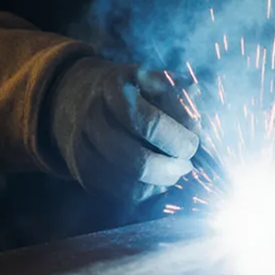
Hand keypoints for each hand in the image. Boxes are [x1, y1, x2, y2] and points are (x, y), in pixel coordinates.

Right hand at [45, 59, 199, 202]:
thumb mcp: (156, 79)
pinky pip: (120, 195)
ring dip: (161, 182)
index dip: (178, 140)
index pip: (151, 124)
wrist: (76, 97)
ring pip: (129, 184)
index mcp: (114, 89)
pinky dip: (146, 191)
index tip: (194, 142)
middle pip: (138, 162)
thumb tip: (199, 124)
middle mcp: (93, 121)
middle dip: (172, 167)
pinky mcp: (82, 174)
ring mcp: (83, 150)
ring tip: (175, 170)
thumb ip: (182, 97)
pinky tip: (157, 178)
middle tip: (187, 163)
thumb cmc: (131, 88)